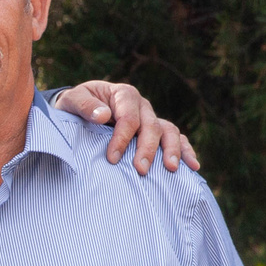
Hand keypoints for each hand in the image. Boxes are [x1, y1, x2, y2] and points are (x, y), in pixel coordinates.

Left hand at [52, 80, 199, 174]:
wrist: (81, 110)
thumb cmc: (76, 106)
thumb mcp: (73, 101)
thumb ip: (85, 106)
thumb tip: (103, 116)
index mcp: (124, 95)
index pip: (128, 117)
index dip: (122, 137)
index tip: (112, 158)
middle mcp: (142, 106)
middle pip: (151, 126)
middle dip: (147, 149)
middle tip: (140, 170)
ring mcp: (152, 119)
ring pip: (169, 131)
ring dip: (172, 150)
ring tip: (171, 169)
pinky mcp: (156, 132)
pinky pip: (176, 138)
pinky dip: (185, 150)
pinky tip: (192, 166)